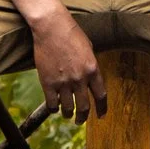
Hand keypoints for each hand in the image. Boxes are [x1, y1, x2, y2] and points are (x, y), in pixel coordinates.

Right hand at [29, 8, 107, 123]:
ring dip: (69, 114)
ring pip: (68, 108)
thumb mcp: (88, 49)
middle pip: (84, 106)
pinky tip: (55, 108)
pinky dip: (54, 109)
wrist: (52, 27)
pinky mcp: (48, 83)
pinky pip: (52, 104)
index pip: (101, 95)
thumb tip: (90, 79)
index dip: (101, 108)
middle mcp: (80, 78)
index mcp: (93, 69)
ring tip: (68, 115)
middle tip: (81, 120)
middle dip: (83, 117)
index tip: (100, 115)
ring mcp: (63, 82)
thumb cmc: (71, 34)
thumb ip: (90, 66)